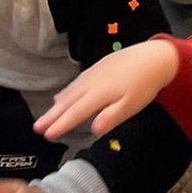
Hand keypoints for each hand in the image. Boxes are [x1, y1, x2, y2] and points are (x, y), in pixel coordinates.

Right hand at [34, 38, 178, 140]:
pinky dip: (66, 91)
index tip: (45, 135)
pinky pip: (76, 82)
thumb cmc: (144, 85)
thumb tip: (92, 130)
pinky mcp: (98, 67)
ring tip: (45, 116)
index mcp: (99, 93)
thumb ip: (111, 117)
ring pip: (71, 91)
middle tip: (36, 128)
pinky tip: (63, 95)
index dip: (60, 124)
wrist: (154, 57)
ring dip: (57, 104)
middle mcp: (92, 82)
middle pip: (68, 101)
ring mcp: (94, 73)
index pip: (76, 112)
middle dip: (52, 115)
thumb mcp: (131, 105)